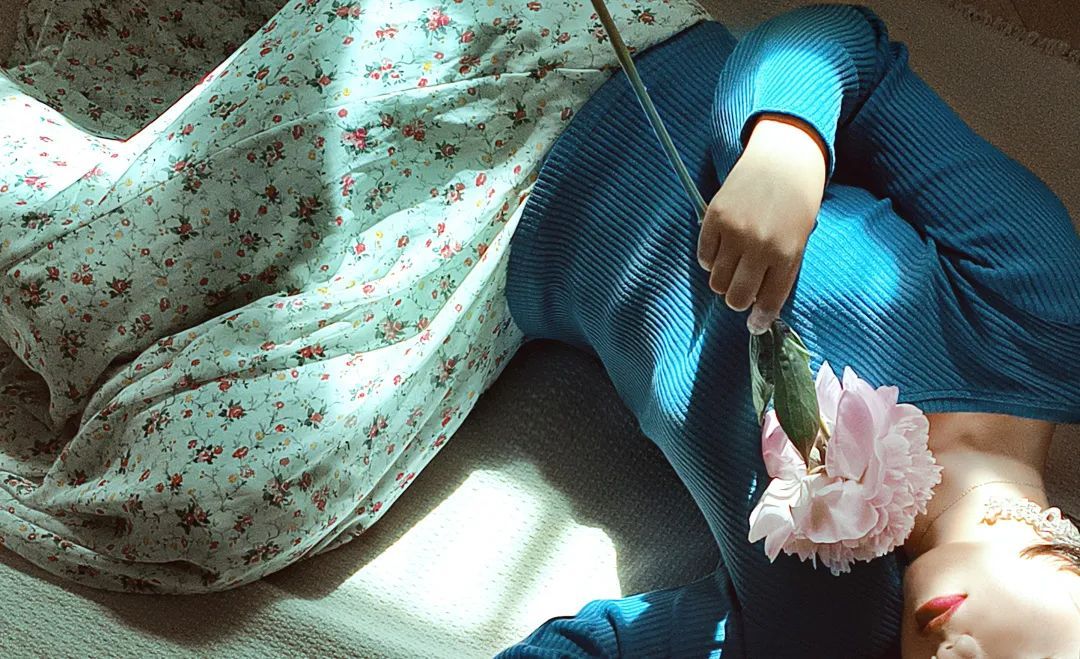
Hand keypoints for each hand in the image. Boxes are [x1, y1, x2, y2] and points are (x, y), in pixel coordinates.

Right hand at [696, 114, 827, 333]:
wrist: (783, 159)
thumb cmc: (797, 203)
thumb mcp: (798, 240)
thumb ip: (780, 272)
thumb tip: (758, 307)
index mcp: (787, 254)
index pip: (768, 301)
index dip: (759, 319)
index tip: (754, 326)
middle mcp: (759, 246)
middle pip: (737, 297)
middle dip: (738, 301)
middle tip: (742, 292)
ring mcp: (735, 232)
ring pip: (717, 281)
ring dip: (724, 281)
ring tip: (733, 267)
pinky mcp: (714, 218)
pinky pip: (704, 258)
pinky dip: (710, 261)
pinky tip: (722, 250)